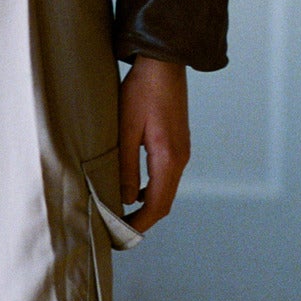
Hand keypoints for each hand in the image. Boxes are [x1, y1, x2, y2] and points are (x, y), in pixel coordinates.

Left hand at [117, 56, 189, 230]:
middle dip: (143, 220)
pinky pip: (167, 176)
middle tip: (118, 231)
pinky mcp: (178, 144)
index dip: (139, 225)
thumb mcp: (125, 129)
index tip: (120, 237)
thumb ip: (125, 167)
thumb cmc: (141, 92)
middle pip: (164, 202)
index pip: (157, 206)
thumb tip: (125, 199)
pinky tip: (133, 188)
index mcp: (168, 159)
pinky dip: (152, 189)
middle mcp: (180, 159)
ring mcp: (182, 152)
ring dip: (147, 205)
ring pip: (166, 190)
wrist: (164, 63)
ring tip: (122, 213)